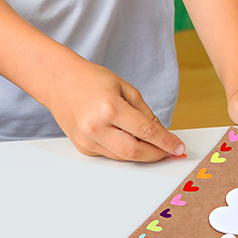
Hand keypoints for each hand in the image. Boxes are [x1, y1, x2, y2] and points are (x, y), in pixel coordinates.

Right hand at [42, 57, 187, 161]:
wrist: (58, 82)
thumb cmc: (91, 80)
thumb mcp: (124, 88)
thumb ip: (144, 113)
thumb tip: (160, 134)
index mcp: (109, 107)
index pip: (145, 131)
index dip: (166, 141)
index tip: (178, 147)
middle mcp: (96, 126)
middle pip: (134, 151)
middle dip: (156, 154)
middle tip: (169, 152)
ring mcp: (86, 139)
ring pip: (122, 157)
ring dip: (141, 153)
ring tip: (152, 145)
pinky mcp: (83, 147)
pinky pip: (110, 154)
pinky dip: (123, 150)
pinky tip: (128, 139)